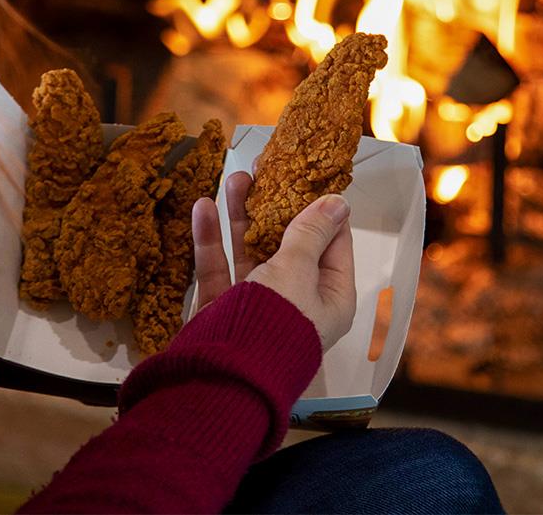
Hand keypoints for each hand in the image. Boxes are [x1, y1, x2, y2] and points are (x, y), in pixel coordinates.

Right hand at [192, 172, 356, 350]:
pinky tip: (203, 207)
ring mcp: (258, 301)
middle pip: (288, 242)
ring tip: (237, 178)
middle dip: (275, 205)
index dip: (321, 208)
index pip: (333, 243)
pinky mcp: (224, 306)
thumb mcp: (298, 270)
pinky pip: (220, 267)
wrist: (224, 374)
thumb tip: (338, 202)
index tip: (309, 176)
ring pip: (251, 250)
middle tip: (266, 168)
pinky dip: (211, 239)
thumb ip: (310, 233)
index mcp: (329, 296)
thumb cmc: (274, 320)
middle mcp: (297, 298)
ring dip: (243, 214)